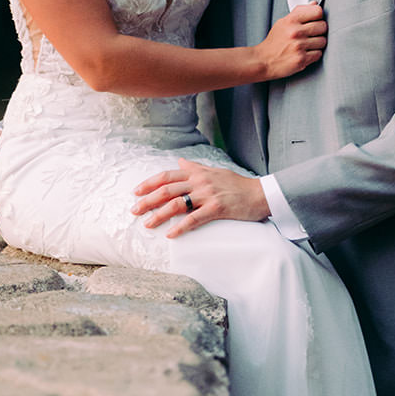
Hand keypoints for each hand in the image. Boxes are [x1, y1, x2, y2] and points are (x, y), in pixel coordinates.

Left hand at [133, 156, 269, 236]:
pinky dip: (180, 227)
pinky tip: (170, 234)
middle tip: (134, 211)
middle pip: (167, 190)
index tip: (136, 192)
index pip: (167, 176)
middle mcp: (200, 182)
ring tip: (147, 224)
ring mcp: (208, 194)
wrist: (260, 194)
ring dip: (159, 215)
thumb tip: (179, 161)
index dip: (149, 183)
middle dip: (147, 200)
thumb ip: (195, 167)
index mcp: (197, 173)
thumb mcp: (215, 171)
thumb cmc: (237, 184)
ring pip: (177, 204)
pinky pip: (194, 219)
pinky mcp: (217, 208)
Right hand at [259, 2, 326, 79]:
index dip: (318, 16)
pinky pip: (319, 54)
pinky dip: (314, 55)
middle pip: (323, 26)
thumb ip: (299, 12)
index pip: (318, 11)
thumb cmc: (274, 42)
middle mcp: (295, 32)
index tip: (314, 21)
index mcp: (291, 20)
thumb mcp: (283, 22)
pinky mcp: (301, 59)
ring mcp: (299, 46)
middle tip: (311, 35)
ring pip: (323, 41)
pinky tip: (305, 53)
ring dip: (317, 44)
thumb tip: (314, 3)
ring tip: (307, 45)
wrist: (263, 61)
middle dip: (319, 31)